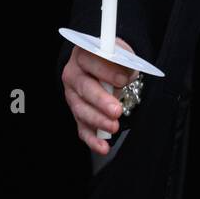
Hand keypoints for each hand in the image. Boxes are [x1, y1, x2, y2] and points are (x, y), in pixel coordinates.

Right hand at [61, 36, 137, 155]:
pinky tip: (102, 147)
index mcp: (83, 54)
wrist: (102, 61)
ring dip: (98, 121)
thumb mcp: (119, 52)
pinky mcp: (76, 111)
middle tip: (116, 110)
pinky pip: (81, 127)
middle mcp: (73, 74)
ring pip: (81, 110)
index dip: (107, 72)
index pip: (91, 61)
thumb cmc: (112, 57)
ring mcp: (72, 94)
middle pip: (84, 88)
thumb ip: (122, 61)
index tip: (123, 80)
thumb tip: (127, 74)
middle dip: (101, 101)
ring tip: (113, 127)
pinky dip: (92, 139)